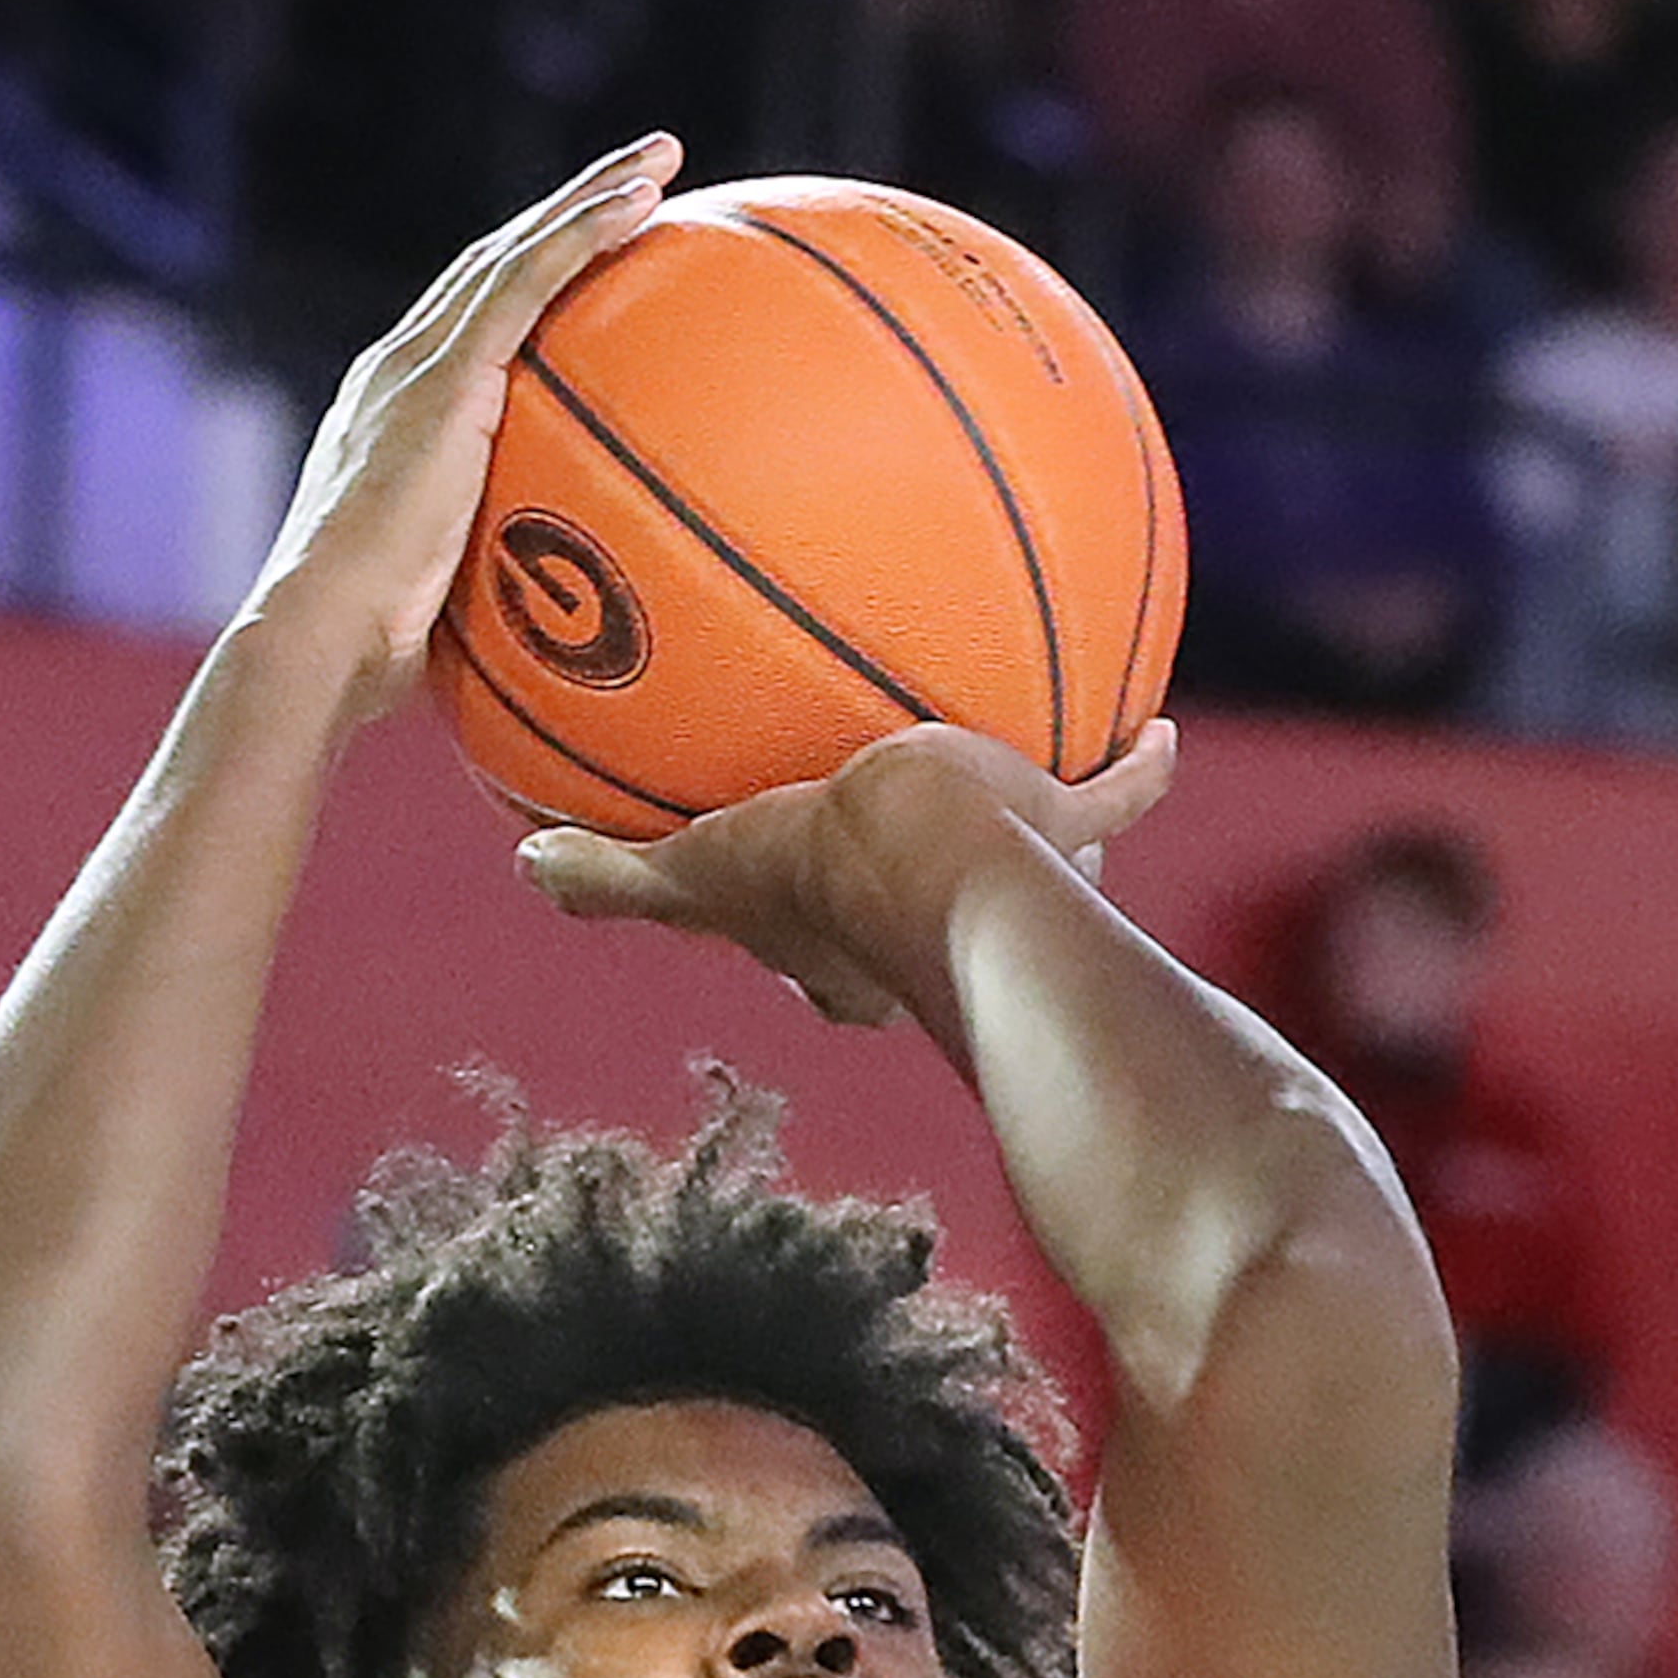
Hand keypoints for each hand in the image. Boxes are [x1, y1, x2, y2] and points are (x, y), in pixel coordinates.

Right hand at [235, 136, 681, 734]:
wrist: (317, 640)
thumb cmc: (372, 653)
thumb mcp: (444, 603)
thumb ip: (486, 583)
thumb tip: (549, 637)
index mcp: (400, 412)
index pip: (473, 323)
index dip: (530, 275)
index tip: (589, 249)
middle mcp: (401, 368)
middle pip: (495, 264)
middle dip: (566, 209)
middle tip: (641, 171)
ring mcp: (419, 365)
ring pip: (515, 251)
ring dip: (589, 196)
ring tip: (658, 159)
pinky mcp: (444, 379)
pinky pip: (527, 285)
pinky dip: (582, 236)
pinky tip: (640, 206)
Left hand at [519, 715, 1177, 1031]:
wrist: (960, 868)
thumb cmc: (833, 880)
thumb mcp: (704, 875)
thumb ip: (618, 878)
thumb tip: (525, 864)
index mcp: (840, 950)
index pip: (805, 956)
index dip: (783, 939)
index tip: (777, 889)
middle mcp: (928, 938)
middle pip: (911, 913)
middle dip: (903, 880)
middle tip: (889, 823)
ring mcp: (1007, 892)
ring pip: (1015, 860)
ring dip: (1022, 826)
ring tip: (1023, 762)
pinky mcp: (1071, 840)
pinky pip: (1109, 795)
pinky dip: (1131, 767)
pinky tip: (1152, 721)